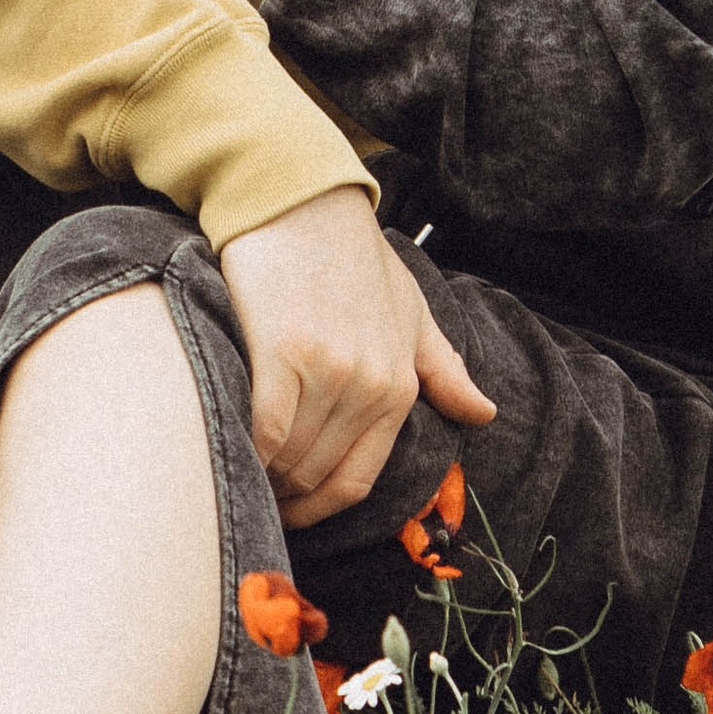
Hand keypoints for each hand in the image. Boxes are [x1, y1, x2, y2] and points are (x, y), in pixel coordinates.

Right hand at [215, 190, 494, 524]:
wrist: (301, 200)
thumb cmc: (351, 255)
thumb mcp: (411, 311)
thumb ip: (443, 369)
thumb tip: (484, 414)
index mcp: (398, 383)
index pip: (357, 480)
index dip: (318, 510)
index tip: (290, 513)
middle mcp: (368, 384)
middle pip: (315, 476)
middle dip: (282, 498)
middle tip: (252, 492)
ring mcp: (327, 371)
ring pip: (288, 462)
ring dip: (260, 479)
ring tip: (237, 472)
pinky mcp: (281, 353)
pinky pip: (263, 432)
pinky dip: (245, 453)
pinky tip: (228, 449)